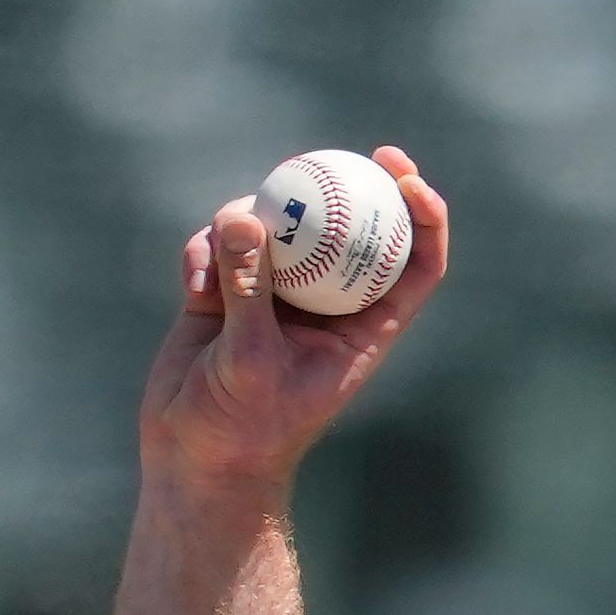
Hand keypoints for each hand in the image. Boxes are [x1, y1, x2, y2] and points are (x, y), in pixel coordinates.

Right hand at [139, 147, 450, 497]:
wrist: (193, 459)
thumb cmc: (241, 429)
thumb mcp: (250, 361)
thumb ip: (249, 289)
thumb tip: (247, 217)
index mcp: (362, 331)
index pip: (412, 266)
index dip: (423, 217)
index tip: (406, 178)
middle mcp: (325, 307)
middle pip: (347, 229)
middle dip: (343, 184)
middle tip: (327, 154)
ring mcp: (274, 297)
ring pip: (273, 229)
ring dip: (244, 228)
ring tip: (218, 263)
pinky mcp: (227, 294)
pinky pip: (220, 247)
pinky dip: (204, 255)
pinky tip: (191, 287)